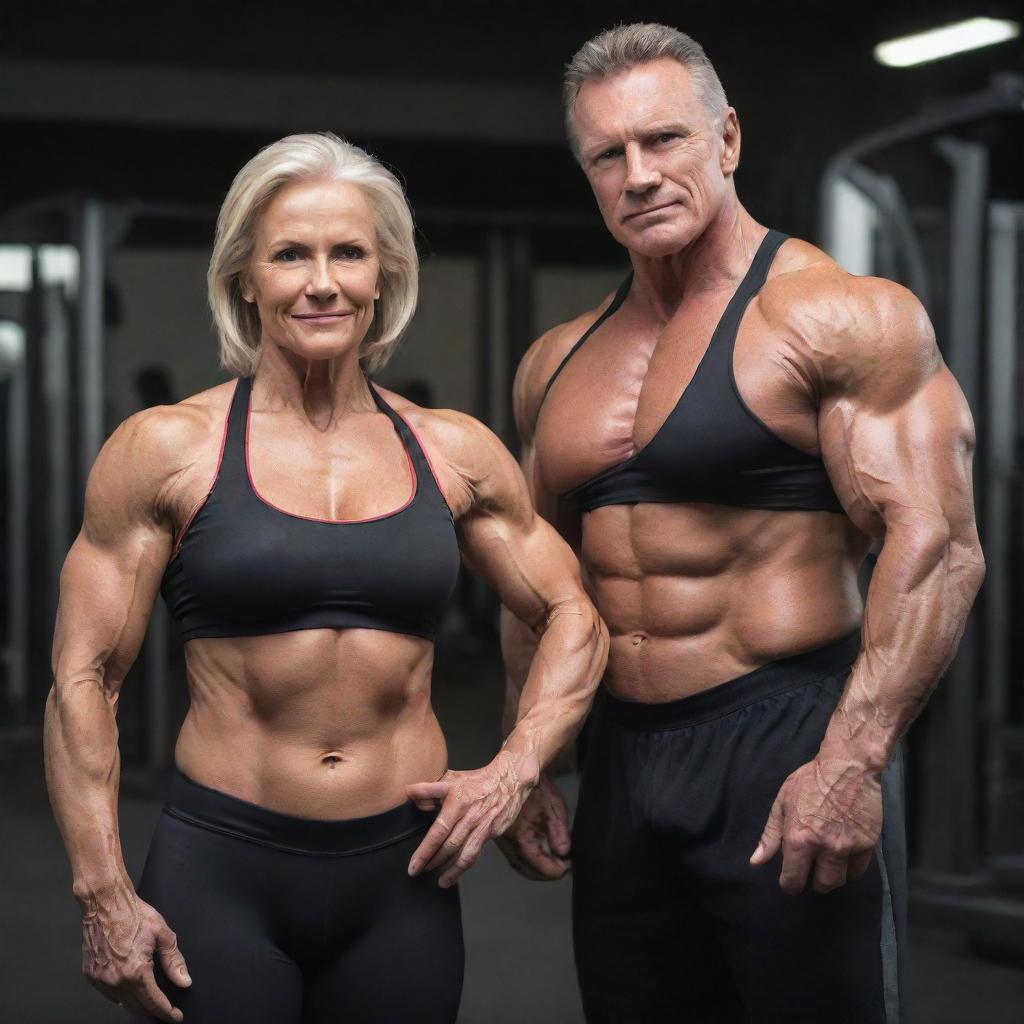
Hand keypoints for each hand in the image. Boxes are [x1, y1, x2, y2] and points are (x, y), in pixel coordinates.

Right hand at [80, 885, 190, 1021]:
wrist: (105, 903)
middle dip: (153, 1011)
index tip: (175, 1017)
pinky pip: (109, 993)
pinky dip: (121, 994)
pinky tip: (130, 988)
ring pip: (122, 1002)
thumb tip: (184, 981)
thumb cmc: (134, 914)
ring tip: (150, 999)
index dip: (167, 1012)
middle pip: (138, 1007)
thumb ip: (174, 961)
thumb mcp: (162, 934)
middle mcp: (116, 980)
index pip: (154, 1002)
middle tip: (166, 1010)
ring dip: (137, 1004)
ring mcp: (101, 980)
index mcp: (136, 971)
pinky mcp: (91, 975)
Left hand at [406, 750, 534, 887]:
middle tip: (418, 872)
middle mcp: (469, 816)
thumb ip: (428, 789)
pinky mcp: (491, 832)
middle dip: (433, 862)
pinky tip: (454, 875)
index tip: (413, 866)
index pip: (438, 831)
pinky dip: (463, 867)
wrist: (509, 780)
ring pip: (464, 854)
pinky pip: (475, 853)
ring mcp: (481, 826)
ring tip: (438, 880)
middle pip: (449, 846)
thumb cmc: (476, 781)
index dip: (425, 851)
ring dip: (449, 870)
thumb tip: (409, 795)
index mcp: (456, 802)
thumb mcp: (450, 778)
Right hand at [495, 773, 570, 879]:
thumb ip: (558, 833)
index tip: (566, 869)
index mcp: (518, 835)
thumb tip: (563, 853)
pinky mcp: (503, 834)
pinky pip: (515, 852)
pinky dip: (529, 858)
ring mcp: (502, 837)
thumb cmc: (537, 788)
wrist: (520, 772)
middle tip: (562, 869)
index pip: (535, 861)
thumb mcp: (553, 809)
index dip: (552, 869)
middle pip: (524, 867)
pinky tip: (543, 853)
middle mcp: (507, 840)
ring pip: (518, 862)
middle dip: (544, 872)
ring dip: (536, 867)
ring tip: (555, 863)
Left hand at [749, 757, 881, 894]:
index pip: (793, 880)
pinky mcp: (868, 844)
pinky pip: (858, 870)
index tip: (790, 880)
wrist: (848, 766)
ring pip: (840, 880)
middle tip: (811, 869)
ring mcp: (848, 847)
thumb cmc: (810, 781)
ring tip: (827, 862)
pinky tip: (843, 854)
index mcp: (799, 839)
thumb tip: (756, 862)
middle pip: (821, 885)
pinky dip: (850, 867)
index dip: (790, 884)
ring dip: (832, 875)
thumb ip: (770, 835)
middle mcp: (824, 847)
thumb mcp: (783, 803)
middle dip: (813, 881)